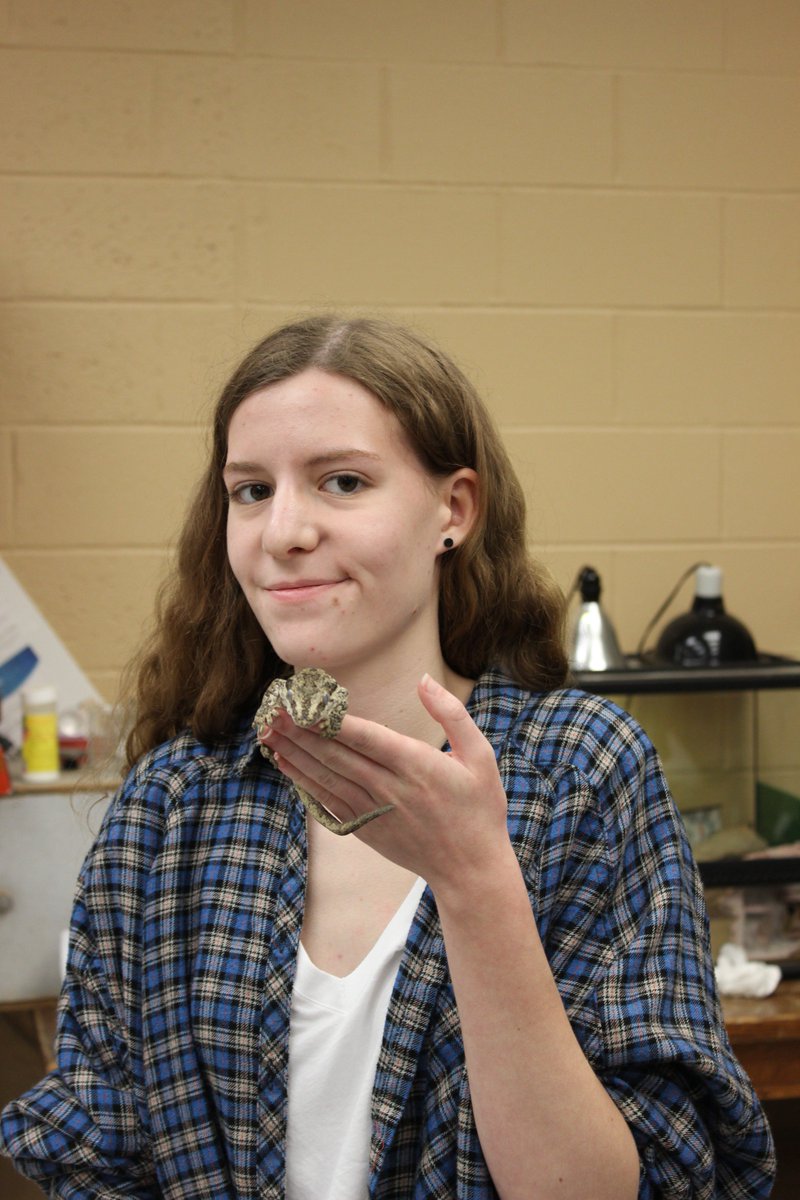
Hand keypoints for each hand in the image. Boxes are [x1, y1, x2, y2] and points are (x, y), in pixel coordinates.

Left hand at [260, 674, 510, 888]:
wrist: (470, 870)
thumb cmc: (479, 809)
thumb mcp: (480, 756)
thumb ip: (452, 714)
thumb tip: (423, 680)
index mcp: (416, 766)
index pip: (366, 737)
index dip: (333, 720)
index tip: (306, 702)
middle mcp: (390, 789)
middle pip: (337, 756)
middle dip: (301, 732)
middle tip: (273, 710)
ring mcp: (374, 812)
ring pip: (326, 778)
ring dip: (295, 754)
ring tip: (268, 732)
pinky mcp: (365, 829)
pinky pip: (327, 802)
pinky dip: (304, 782)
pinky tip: (286, 764)